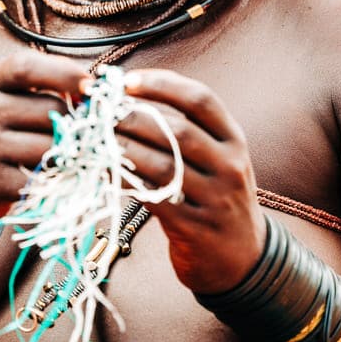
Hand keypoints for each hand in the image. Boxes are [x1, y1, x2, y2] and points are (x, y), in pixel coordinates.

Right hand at [0, 49, 89, 236]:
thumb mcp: (5, 96)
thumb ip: (43, 86)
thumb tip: (94, 88)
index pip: (26, 67)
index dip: (64, 74)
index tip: (91, 87)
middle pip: (50, 111)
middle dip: (75, 123)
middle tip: (85, 133)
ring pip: (51, 147)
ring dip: (69, 154)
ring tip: (71, 156)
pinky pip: (40, 178)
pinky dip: (56, 179)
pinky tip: (54, 177)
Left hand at [116, 68, 266, 294]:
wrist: (243, 260)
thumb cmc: (218, 195)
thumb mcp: (219, 157)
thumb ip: (187, 129)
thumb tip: (129, 97)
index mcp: (234, 139)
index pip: (200, 99)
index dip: (162, 84)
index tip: (126, 81)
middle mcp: (230, 166)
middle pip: (177, 130)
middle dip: (133, 117)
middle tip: (100, 114)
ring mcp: (215, 200)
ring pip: (162, 165)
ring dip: (124, 149)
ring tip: (97, 140)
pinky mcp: (195, 230)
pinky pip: (155, 199)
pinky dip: (128, 183)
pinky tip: (108, 174)